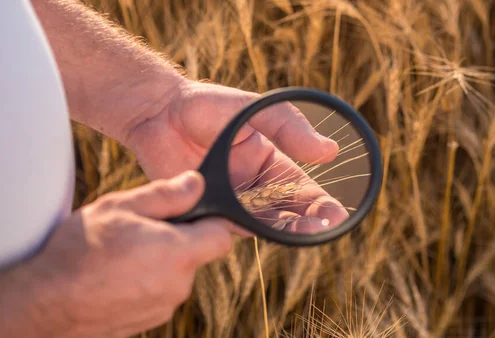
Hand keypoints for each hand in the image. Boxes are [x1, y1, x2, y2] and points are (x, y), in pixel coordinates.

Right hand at [0, 171, 232, 337]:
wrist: (43, 303)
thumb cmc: (80, 249)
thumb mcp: (121, 207)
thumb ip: (167, 194)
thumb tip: (197, 184)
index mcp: (179, 253)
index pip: (222, 236)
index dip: (211, 220)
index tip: (190, 212)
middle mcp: (179, 285)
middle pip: (197, 254)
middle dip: (179, 238)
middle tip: (142, 228)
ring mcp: (164, 307)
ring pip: (176, 274)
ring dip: (160, 261)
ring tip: (122, 253)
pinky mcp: (148, 321)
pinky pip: (159, 293)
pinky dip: (146, 282)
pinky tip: (116, 274)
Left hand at [125, 80, 349, 232]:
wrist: (157, 112)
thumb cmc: (206, 105)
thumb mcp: (253, 109)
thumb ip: (288, 128)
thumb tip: (329, 151)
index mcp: (269, 164)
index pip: (301, 189)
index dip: (321, 203)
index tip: (337, 214)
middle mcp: (252, 188)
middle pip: (287, 212)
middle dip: (309, 222)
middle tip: (328, 228)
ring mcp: (229, 201)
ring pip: (262, 224)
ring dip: (285, 231)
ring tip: (307, 234)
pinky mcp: (205, 209)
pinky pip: (229, 226)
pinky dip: (248, 231)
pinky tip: (265, 233)